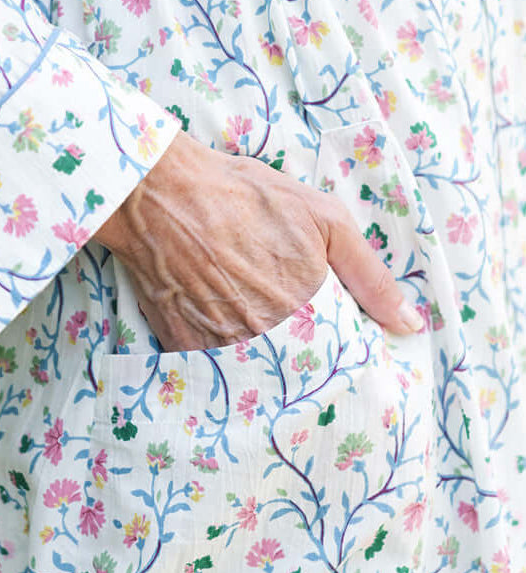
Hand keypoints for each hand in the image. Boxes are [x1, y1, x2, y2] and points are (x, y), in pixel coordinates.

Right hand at [94, 130, 422, 351]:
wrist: (161, 193)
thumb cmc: (246, 197)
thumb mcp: (326, 220)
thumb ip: (372, 277)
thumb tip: (412, 325)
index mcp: (308, 315)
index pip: (341, 361)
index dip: (343, 353)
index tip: (343, 344)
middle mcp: (267, 342)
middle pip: (300, 375)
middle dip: (304, 364)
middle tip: (293, 333)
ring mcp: (223, 350)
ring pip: (258, 378)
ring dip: (265, 368)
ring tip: (257, 331)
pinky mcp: (185, 349)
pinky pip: (214, 374)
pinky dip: (224, 363)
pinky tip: (223, 330)